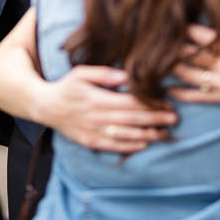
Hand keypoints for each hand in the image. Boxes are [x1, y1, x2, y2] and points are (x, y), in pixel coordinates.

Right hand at [40, 65, 177, 153]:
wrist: (45, 106)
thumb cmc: (66, 87)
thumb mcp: (81, 73)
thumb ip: (103, 74)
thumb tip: (126, 76)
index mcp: (97, 98)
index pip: (130, 102)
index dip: (149, 104)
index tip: (166, 103)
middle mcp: (97, 116)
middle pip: (132, 119)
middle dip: (155, 119)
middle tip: (174, 118)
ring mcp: (94, 131)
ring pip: (126, 134)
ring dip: (147, 134)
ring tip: (164, 133)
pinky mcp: (90, 141)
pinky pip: (114, 146)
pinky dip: (130, 145)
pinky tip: (143, 143)